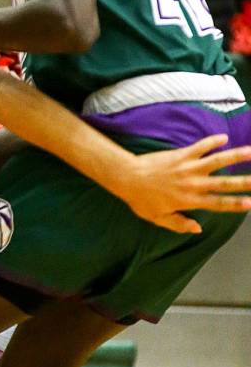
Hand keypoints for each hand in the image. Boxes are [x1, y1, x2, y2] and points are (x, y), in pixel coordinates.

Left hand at [122, 135, 250, 233]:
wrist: (128, 177)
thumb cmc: (141, 200)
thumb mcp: (158, 218)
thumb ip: (179, 224)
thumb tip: (198, 228)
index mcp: (189, 200)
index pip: (218, 204)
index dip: (236, 204)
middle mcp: (192, 184)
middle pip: (224, 183)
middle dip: (244, 181)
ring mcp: (188, 168)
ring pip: (217, 161)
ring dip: (236, 155)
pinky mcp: (181, 155)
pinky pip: (200, 146)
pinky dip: (212, 141)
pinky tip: (224, 137)